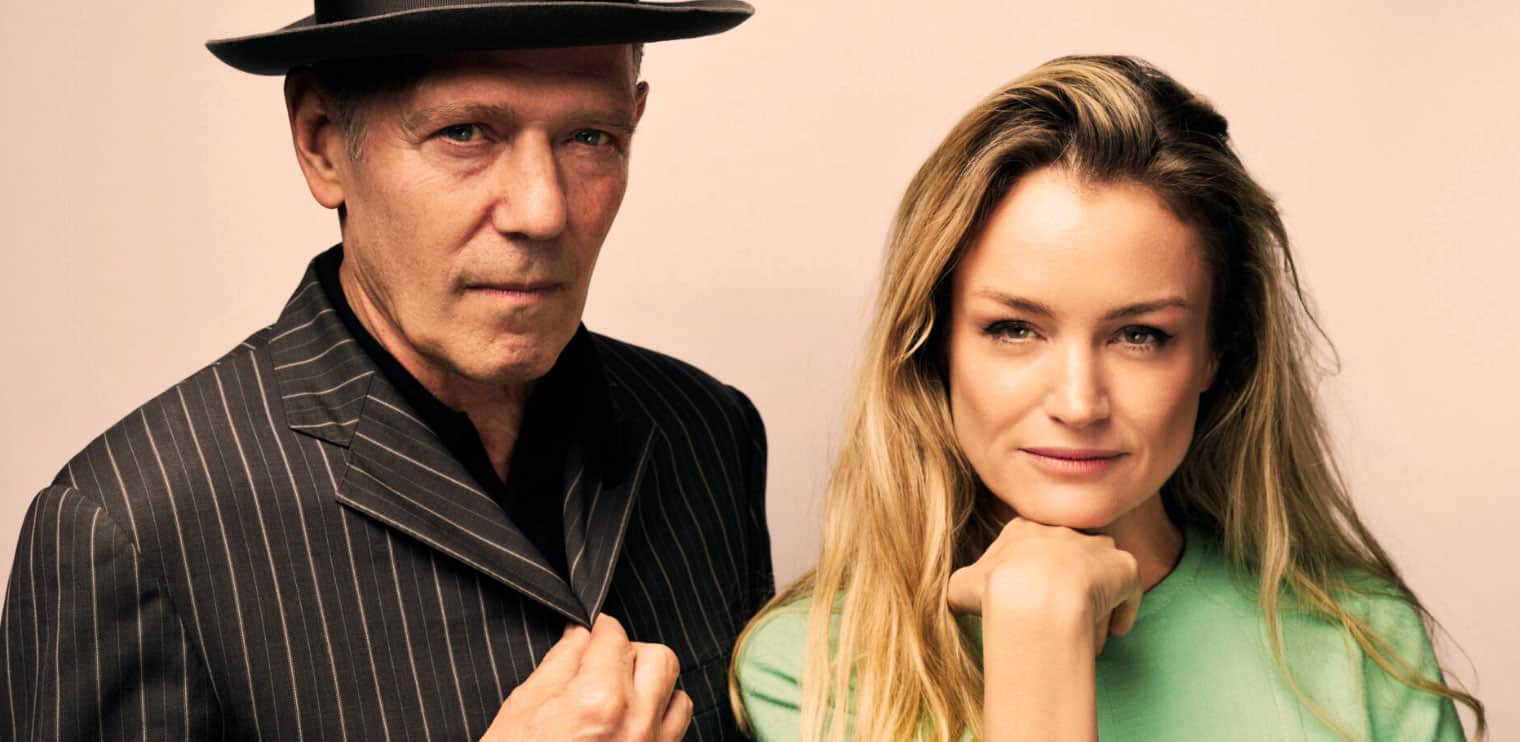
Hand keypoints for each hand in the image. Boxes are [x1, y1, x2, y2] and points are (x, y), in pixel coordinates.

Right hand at [480, 615, 691, 741]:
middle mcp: (636, 724)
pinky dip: (660, 717)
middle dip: (631, 652)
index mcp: (598, 701)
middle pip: (658, 658)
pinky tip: (630, 724)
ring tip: (619, 695)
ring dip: (653, 686)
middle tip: (602, 663)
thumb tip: (578, 637)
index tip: (591, 632)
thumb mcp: (522, 712)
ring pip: (677, 693)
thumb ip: (558, 666)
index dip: (599, 630)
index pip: (614, 637)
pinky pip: (676, 730)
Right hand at [948, 517, 1141, 654]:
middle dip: (1064, 589)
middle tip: (1058, 621)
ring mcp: (1096, 545)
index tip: (1028, 598)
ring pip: (1098, 571)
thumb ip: (962, 587)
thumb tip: (955, 599)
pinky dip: (1124, 608)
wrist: (1035, 594)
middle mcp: (1063, 529)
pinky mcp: (1123, 566)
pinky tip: (1115, 631)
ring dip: (1095, 599)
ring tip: (1085, 632)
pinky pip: (1129, 586)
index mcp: (1024, 528)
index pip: (1030, 544)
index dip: (1030, 573)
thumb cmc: (995, 590)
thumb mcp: (961, 586)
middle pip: (1066, 559)